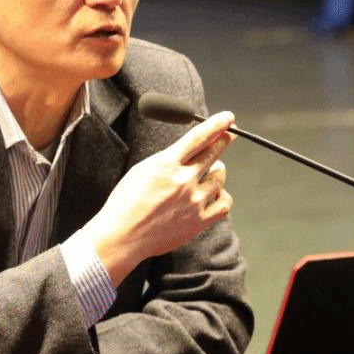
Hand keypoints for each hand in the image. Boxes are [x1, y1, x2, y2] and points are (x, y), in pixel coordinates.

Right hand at [81, 111, 235, 285]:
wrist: (123, 235)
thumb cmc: (127, 202)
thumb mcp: (143, 169)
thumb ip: (170, 159)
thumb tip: (193, 151)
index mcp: (167, 164)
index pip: (199, 138)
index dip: (217, 125)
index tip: (229, 118)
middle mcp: (184, 181)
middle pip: (214, 153)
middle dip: (224, 140)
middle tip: (230, 134)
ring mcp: (194, 202)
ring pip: (220, 177)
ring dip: (216, 171)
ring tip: (206, 173)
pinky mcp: (199, 221)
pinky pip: (224, 203)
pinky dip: (221, 196)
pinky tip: (213, 195)